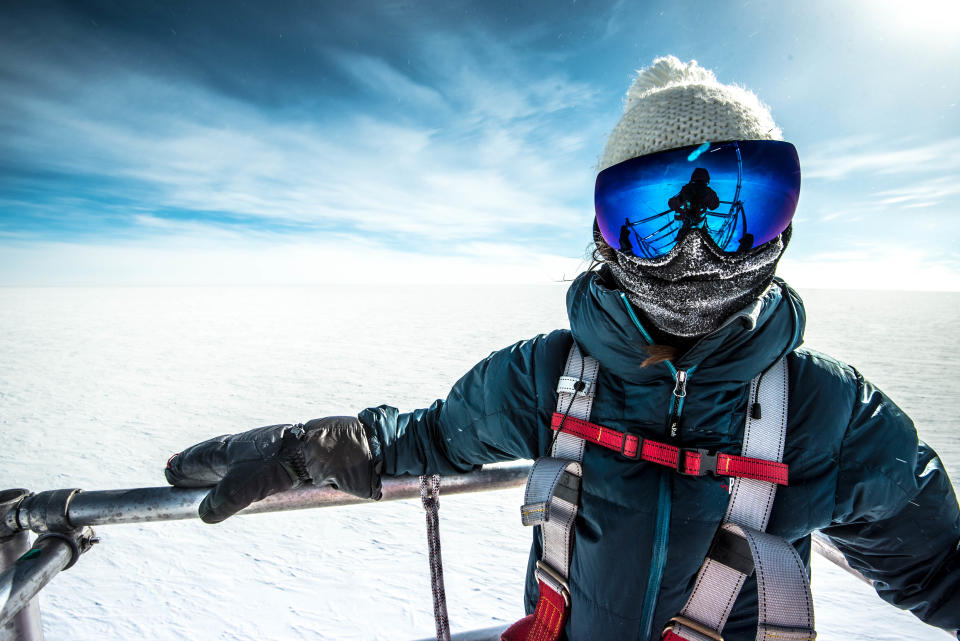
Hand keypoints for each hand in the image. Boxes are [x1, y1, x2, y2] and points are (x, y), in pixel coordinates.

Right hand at [165, 417, 381, 523]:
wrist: (343, 450)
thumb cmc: (296, 459)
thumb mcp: (252, 484)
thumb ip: (224, 500)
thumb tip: (204, 514)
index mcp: (235, 447)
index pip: (201, 458)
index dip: (184, 467)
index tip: (169, 472)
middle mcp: (251, 451)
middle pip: (218, 463)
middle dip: (199, 471)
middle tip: (179, 476)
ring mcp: (272, 459)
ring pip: (241, 470)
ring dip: (226, 478)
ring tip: (211, 486)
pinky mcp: (292, 470)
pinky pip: (266, 479)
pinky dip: (254, 486)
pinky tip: (256, 491)